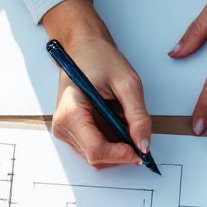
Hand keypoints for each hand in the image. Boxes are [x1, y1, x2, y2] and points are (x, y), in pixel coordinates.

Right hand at [44, 0, 150, 168]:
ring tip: (121, 118)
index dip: (121, 155)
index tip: (140, 150)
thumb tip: (143, 145)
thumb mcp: (128, 84)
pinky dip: (110, 141)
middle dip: (121, 151)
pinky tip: (114, 121)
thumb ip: (138, 116)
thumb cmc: (100, 59)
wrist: (84, 48)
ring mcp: (65, 130)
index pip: (96, 151)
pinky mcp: (71, 131)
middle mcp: (63, 126)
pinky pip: (94, 148)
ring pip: (96, 156)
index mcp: (71, 112)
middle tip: (136, 131)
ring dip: (116, 146)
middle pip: (96, 158)